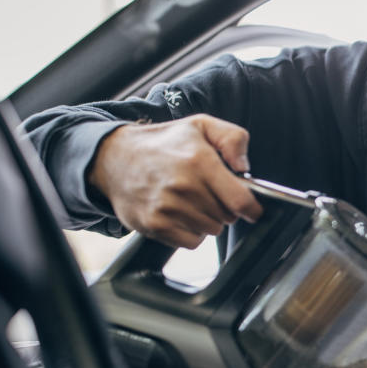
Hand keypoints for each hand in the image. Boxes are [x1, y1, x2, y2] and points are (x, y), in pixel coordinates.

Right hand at [88, 114, 263, 248]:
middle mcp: (183, 187)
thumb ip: (233, 139)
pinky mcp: (154, 225)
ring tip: (192, 200)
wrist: (114, 158)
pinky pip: (192, 242)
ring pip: (211, 230)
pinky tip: (181, 214)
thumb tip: (244, 167)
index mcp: (199, 162)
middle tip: (210, 193)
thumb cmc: (163, 143)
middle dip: (226, 208)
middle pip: (228, 217)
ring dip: (208, 220)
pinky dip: (192, 232)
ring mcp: (167, 209)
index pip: (240, 201)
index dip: (252, 208)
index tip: (252, 208)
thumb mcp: (201, 125)